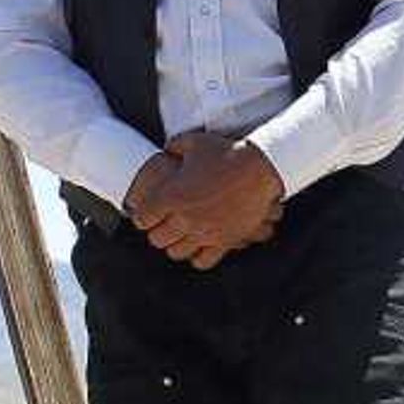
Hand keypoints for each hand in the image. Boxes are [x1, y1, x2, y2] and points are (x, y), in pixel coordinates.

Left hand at [133, 131, 284, 269]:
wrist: (261, 168)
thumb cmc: (227, 152)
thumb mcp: (194, 141)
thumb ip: (174, 146)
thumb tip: (167, 151)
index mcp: (172, 196)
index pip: (142, 218)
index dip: (142, 214)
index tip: (148, 210)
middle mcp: (185, 218)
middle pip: (157, 239)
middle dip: (157, 230)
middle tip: (162, 223)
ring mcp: (205, 232)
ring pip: (177, 252)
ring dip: (175, 244)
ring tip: (179, 235)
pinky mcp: (225, 241)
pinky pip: (203, 261)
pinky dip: (197, 256)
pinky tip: (199, 245)